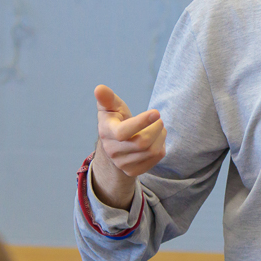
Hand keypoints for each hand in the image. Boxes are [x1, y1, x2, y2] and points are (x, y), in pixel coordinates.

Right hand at [90, 85, 166, 207]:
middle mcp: (113, 151)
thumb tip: (99, 88)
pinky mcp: (133, 171)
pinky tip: (156, 140)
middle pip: (143, 143)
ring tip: (158, 127)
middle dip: (156, 128)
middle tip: (159, 119)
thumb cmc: (115, 121)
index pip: (124, 132)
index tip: (156, 112)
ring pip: (152, 151)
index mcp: (107, 133)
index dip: (141, 122)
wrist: (114, 146)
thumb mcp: (110, 108)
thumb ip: (107, 98)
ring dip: (161, 136)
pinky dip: (161, 146)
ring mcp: (123, 163)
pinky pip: (156, 158)